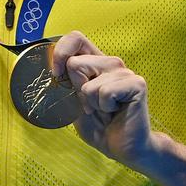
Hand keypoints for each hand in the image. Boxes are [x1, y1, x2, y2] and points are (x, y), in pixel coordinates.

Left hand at [53, 31, 158, 168]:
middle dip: (75, 88)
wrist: (123, 148)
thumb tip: (48, 70)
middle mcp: (111, 63)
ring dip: (90, 102)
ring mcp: (125, 72)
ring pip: (87, 82)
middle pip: (75, 62)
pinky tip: (115, 111)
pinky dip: (103, 106)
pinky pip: (103, 92)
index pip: (75, 38)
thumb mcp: (73, 102)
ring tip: (105, 110)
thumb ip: (65, 83)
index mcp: (95, 63)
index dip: (61, 52)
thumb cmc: (99, 125)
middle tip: (91, 104)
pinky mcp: (136, 84)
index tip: (57, 74)